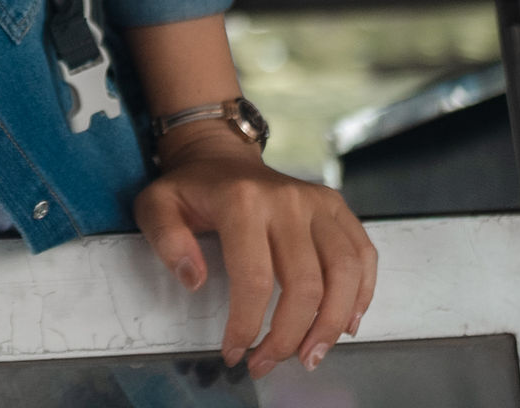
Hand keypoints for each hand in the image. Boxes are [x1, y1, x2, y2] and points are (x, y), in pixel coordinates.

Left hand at [131, 126, 378, 377]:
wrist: (221, 156)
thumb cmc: (191, 190)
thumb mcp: (156, 206)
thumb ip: (166, 240)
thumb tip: (193, 279)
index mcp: (243, 201)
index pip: (254, 279)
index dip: (247, 326)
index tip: (234, 352)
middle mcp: (288, 200)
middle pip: (305, 284)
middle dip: (290, 337)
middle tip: (269, 363)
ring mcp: (318, 202)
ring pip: (344, 273)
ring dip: (332, 324)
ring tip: (312, 355)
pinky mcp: (337, 207)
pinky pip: (363, 255)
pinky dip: (362, 293)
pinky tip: (345, 323)